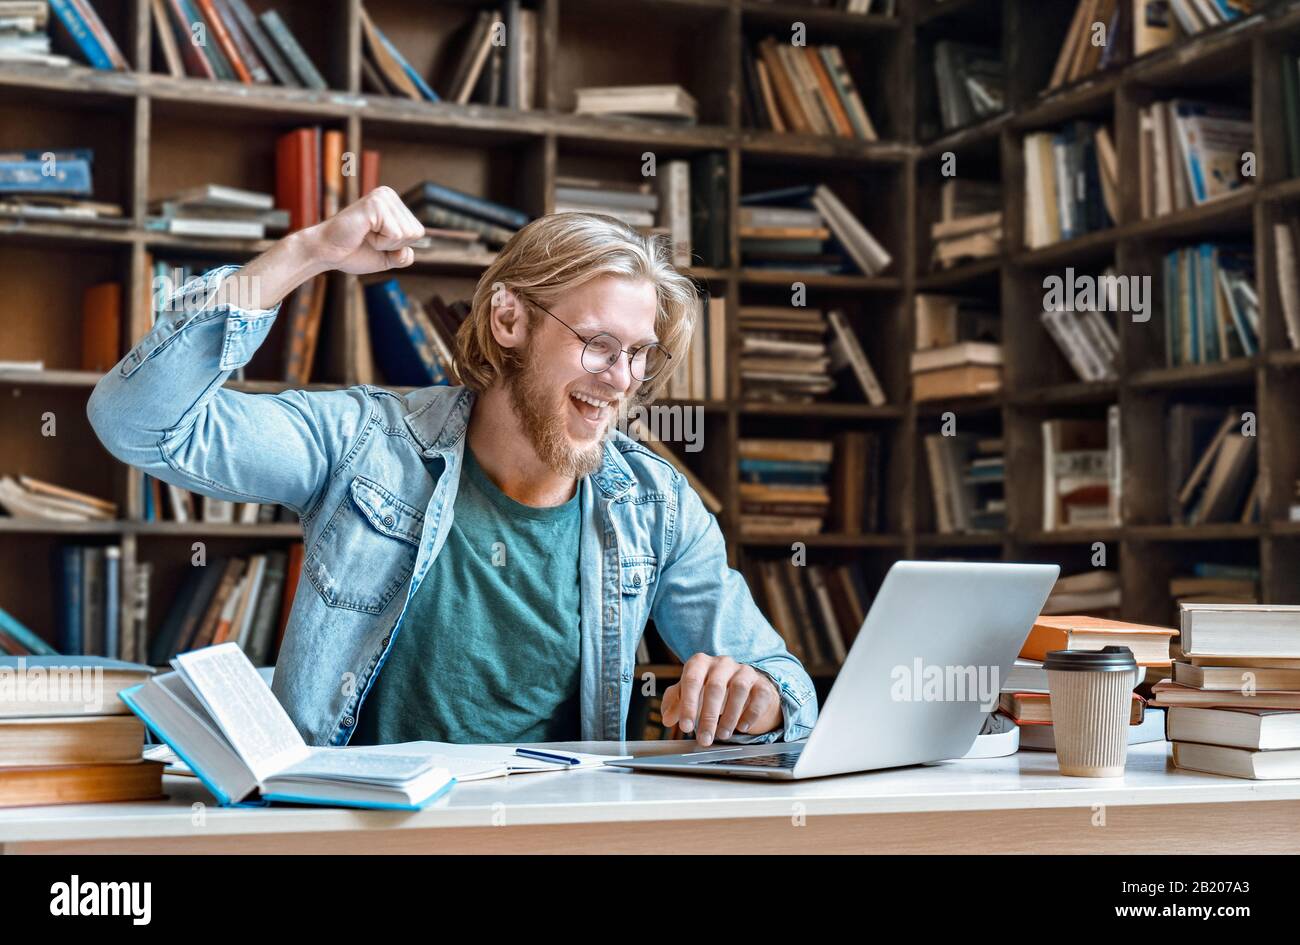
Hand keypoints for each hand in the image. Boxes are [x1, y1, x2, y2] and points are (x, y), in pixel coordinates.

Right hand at [303, 186, 425, 273]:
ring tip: (365, 235)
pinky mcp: (375, 204)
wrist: (327, 252)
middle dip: (394, 245)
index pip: (418, 232)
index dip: (399, 246)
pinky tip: (363, 234)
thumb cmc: (353, 252)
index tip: (376, 241)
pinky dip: (380, 242)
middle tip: (369, 239)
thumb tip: (411, 252)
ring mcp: (382, 197)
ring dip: (386, 244)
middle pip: (416, 232)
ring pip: (406, 234)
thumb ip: (403, 256)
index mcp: (393, 203)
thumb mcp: (387, 257)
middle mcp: (389, 195)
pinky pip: (395, 234)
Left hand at [660, 654, 782, 746]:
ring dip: (729, 716)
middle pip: (715, 687)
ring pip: (738, 689)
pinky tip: (742, 728)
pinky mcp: (762, 684)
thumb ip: (675, 702)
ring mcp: (745, 671)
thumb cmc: (709, 690)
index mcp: (701, 663)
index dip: (688, 705)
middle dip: (708, 716)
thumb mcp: (689, 693)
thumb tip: (667, 718)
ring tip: (722, 735)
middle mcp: (723, 663)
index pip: (692, 680)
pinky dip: (750, 714)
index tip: (686, 727)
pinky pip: (759, 696)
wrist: (743, 686)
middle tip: (704, 739)